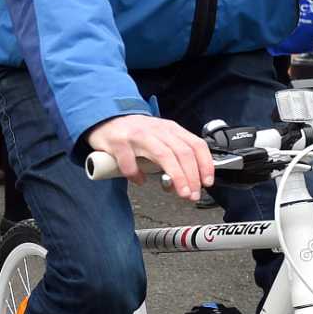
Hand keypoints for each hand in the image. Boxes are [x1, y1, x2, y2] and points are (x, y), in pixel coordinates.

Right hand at [85, 113, 212, 201]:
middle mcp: (157, 130)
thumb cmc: (135, 133)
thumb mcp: (160, 137)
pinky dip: (136, 175)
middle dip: (191, 176)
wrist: (106, 119)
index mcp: (170, 129)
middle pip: (182, 152)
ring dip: (175, 176)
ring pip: (163, 155)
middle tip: (191, 194)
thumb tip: (189, 181)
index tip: (206, 182)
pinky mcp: (119, 142)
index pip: (195, 144)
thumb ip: (174, 154)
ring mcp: (138, 135)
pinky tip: (139, 181)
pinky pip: (130, 162)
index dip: (204, 164)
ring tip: (178, 192)